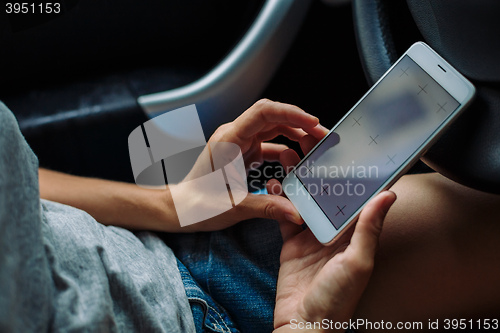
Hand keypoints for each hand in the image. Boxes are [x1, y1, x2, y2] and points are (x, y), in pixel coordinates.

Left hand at [167, 99, 328, 231]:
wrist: (180, 208)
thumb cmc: (197, 205)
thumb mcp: (234, 206)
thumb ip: (267, 208)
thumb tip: (297, 212)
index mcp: (229, 140)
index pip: (264, 112)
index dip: (291, 113)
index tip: (313, 122)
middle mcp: (234, 136)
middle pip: (272, 117)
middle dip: (300, 123)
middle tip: (323, 136)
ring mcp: (239, 144)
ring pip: (273, 130)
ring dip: (295, 136)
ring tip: (315, 148)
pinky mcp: (243, 154)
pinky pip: (269, 146)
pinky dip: (285, 152)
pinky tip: (297, 164)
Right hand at [268, 134, 396, 331]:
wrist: (302, 324)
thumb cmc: (336, 299)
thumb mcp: (358, 262)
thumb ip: (369, 228)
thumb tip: (388, 194)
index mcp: (355, 235)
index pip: (358, 199)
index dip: (355, 176)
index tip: (352, 152)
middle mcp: (334, 233)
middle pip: (329, 195)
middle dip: (322, 172)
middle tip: (315, 146)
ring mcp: (311, 236)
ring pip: (306, 200)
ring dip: (299, 181)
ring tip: (292, 158)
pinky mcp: (291, 242)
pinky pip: (285, 216)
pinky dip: (279, 200)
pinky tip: (274, 184)